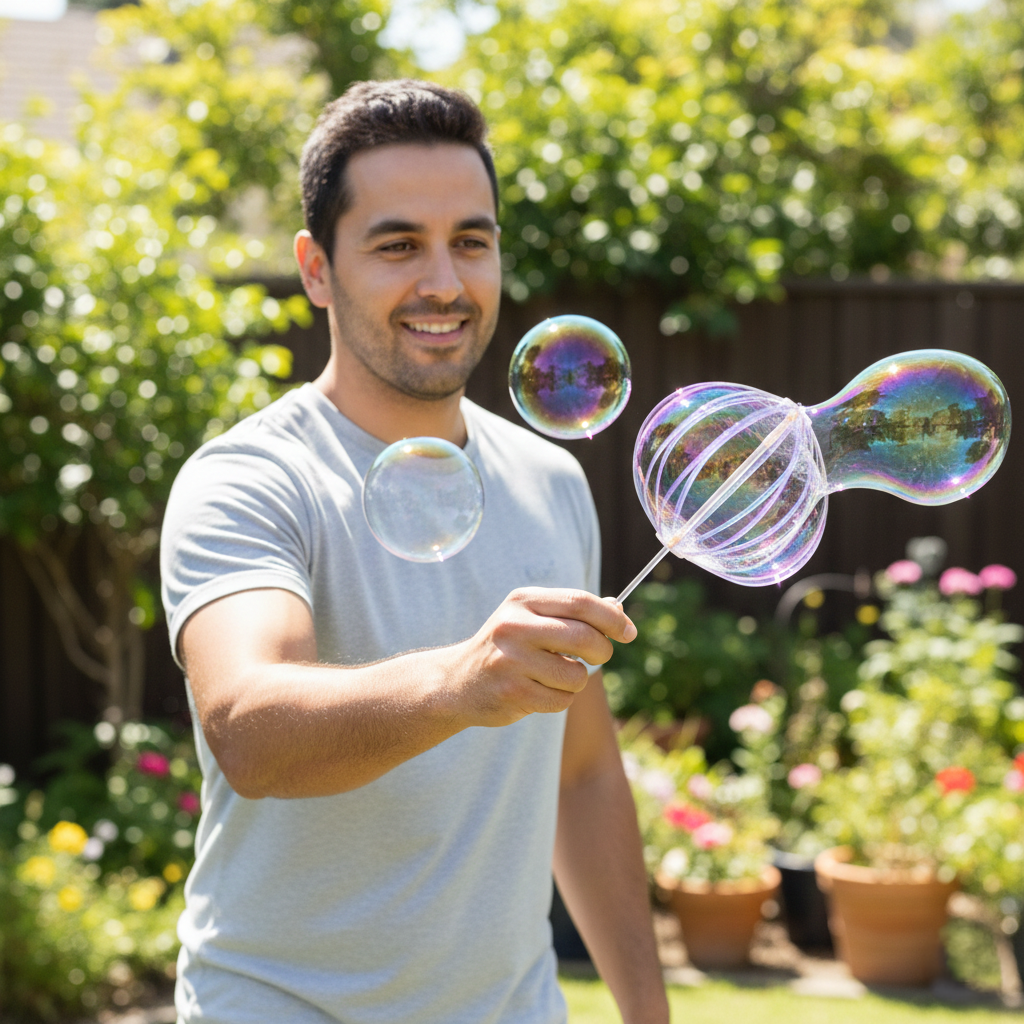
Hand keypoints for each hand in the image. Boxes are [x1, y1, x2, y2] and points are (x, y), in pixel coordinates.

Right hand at [446, 588, 636, 727]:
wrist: (458, 682)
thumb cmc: (508, 647)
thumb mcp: (532, 619)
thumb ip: (573, 613)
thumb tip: (619, 609)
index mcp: (523, 601)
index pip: (581, 602)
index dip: (612, 618)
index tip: (628, 632)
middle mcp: (514, 626)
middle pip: (585, 636)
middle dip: (603, 651)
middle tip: (598, 657)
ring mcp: (511, 660)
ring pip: (577, 674)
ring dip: (576, 681)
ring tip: (554, 677)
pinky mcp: (511, 692)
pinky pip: (561, 700)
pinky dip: (560, 699)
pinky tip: (539, 692)